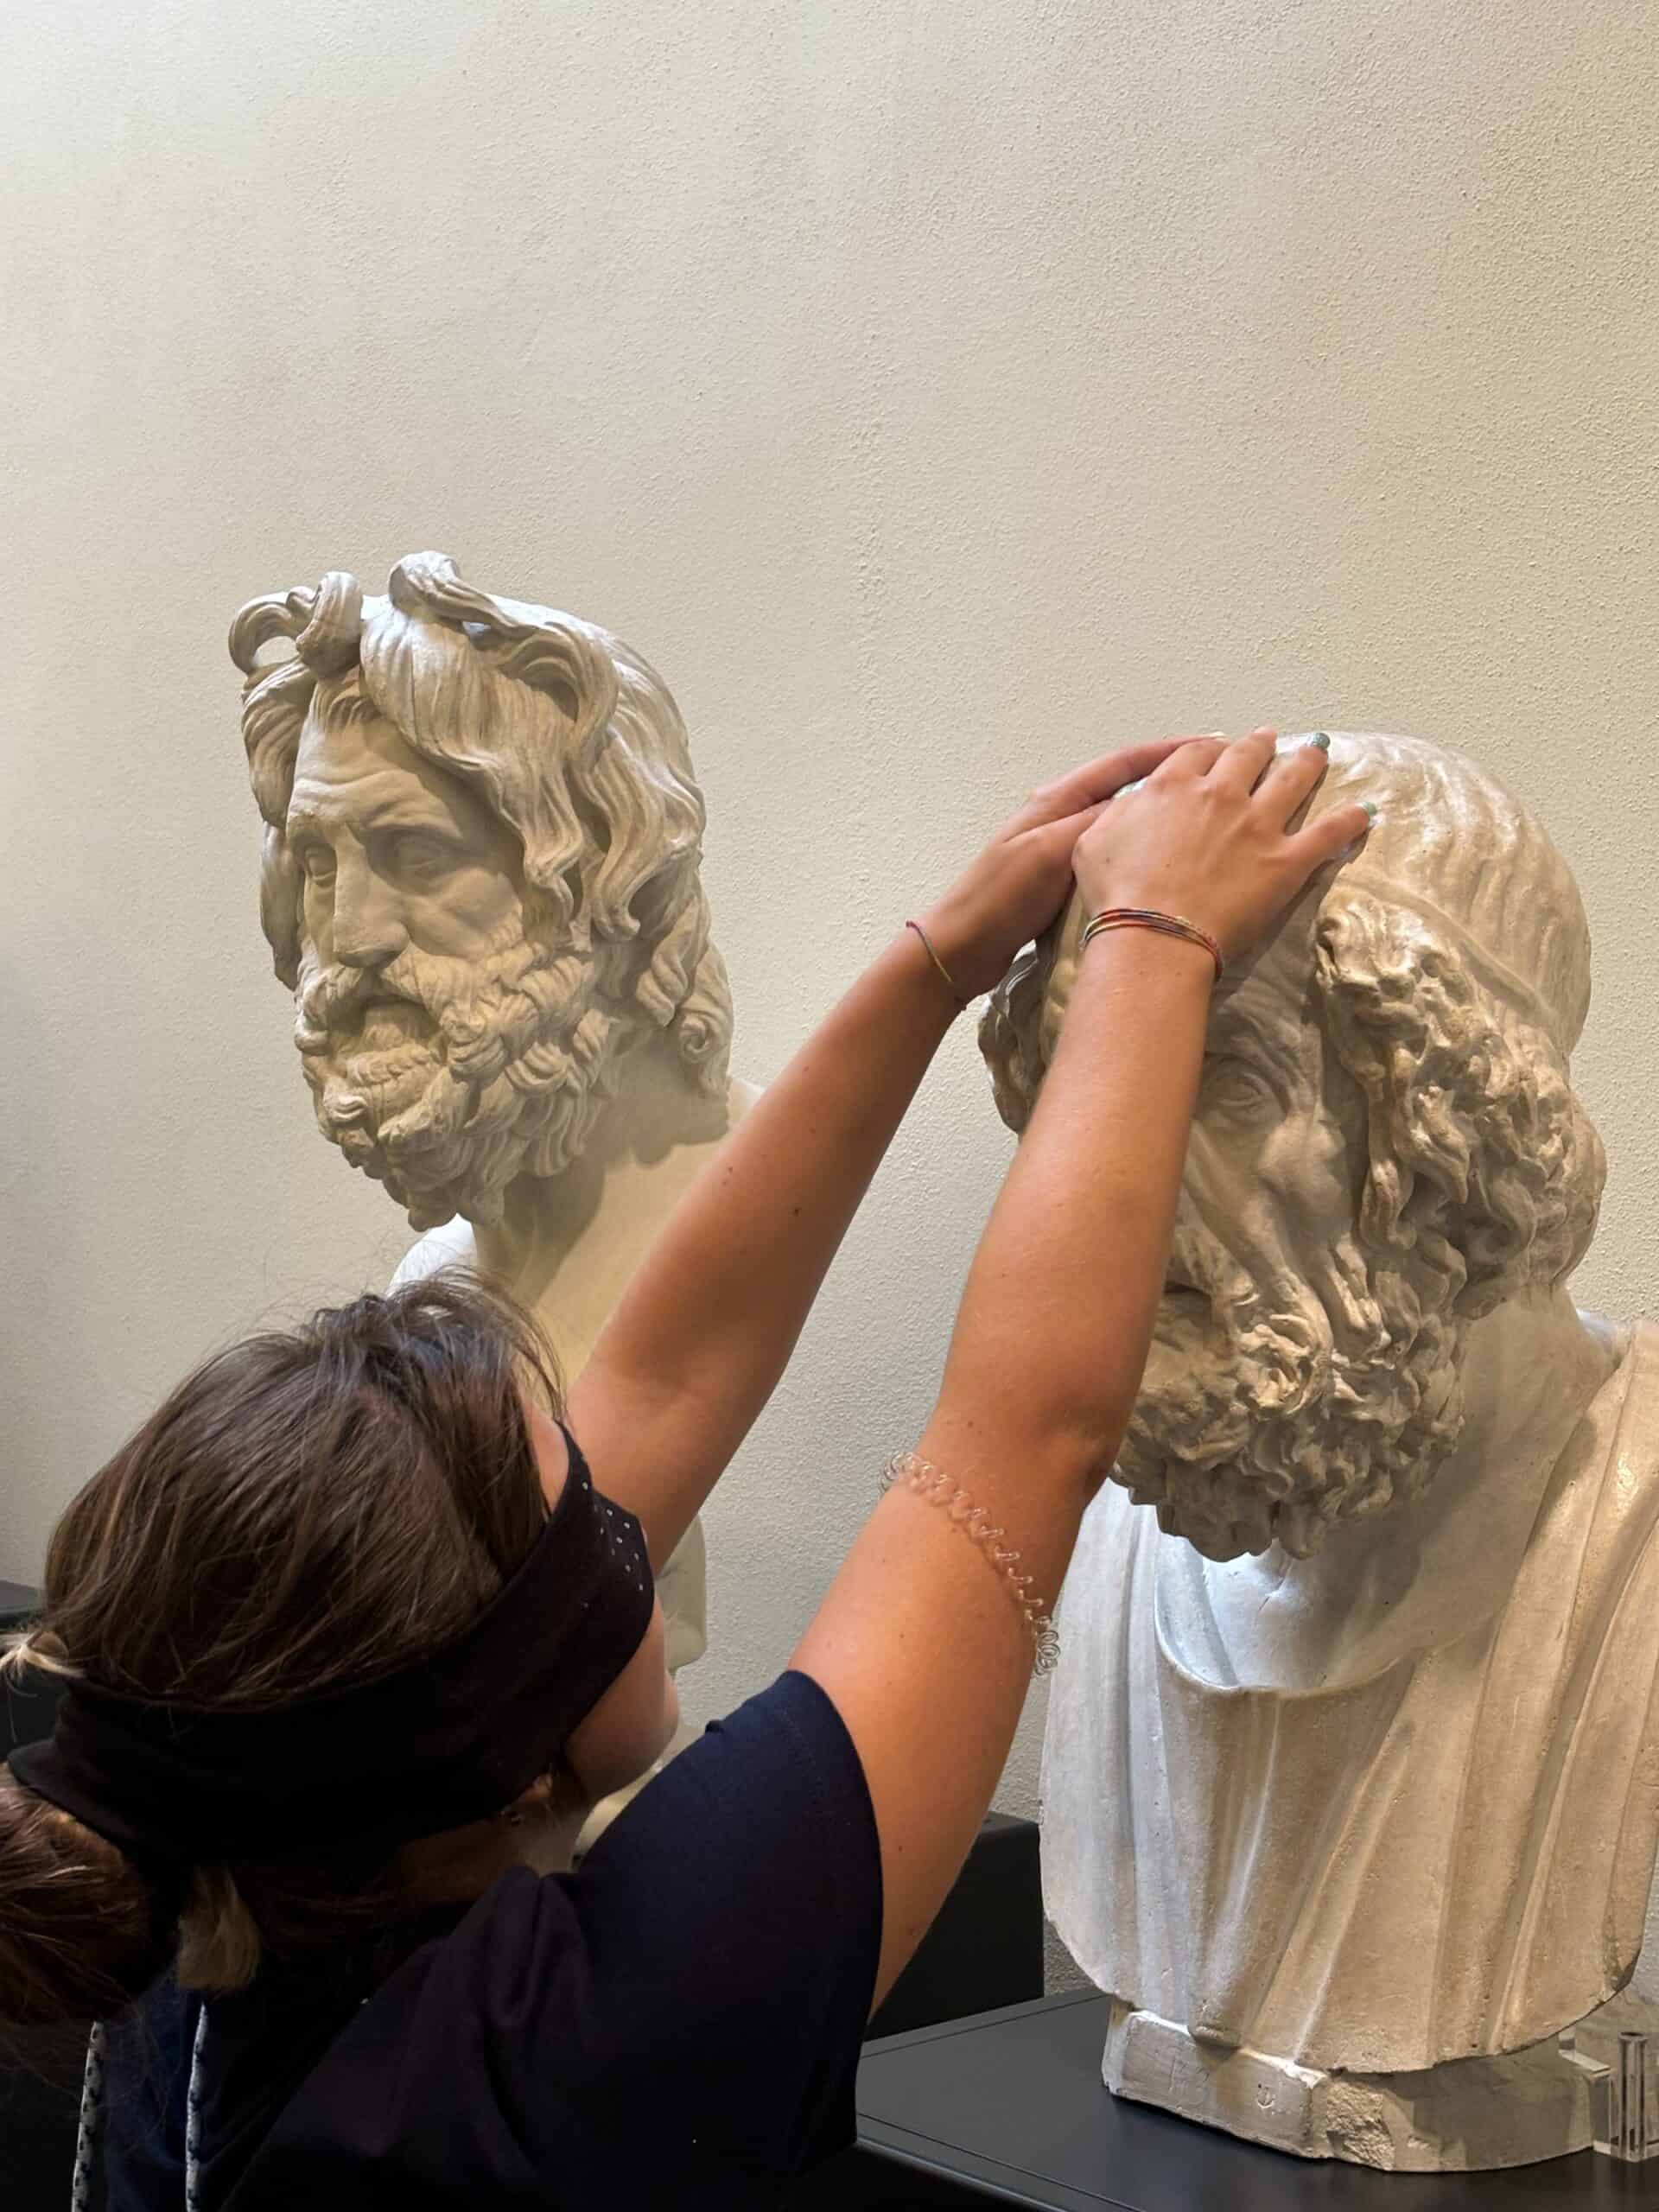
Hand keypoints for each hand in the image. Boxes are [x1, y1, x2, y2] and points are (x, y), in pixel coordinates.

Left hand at [916, 737, 1209, 1000]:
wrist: (963, 949)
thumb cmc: (1002, 898)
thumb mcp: (1052, 852)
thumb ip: (1097, 825)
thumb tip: (1147, 799)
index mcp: (1057, 801)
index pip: (1121, 764)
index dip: (1166, 751)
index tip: (1211, 745)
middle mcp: (1061, 817)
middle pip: (1125, 790)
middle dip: (1169, 783)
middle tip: (1214, 785)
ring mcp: (1062, 849)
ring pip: (1122, 827)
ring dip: (1158, 821)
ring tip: (1201, 824)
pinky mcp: (1064, 881)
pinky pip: (1112, 859)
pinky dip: (1140, 857)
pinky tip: (1166, 868)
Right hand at [1071, 728, 1371, 963]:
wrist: (1153, 935)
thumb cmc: (1116, 895)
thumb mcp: (1094, 842)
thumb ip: (1118, 814)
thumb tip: (1132, 806)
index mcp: (1171, 787)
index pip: (1197, 753)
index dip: (1211, 750)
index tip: (1218, 752)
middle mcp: (1219, 794)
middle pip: (1249, 756)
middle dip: (1261, 745)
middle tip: (1269, 740)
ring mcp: (1258, 825)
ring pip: (1294, 779)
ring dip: (1308, 762)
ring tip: (1318, 752)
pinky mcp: (1287, 861)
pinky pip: (1329, 833)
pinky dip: (1350, 821)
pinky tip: (1366, 812)